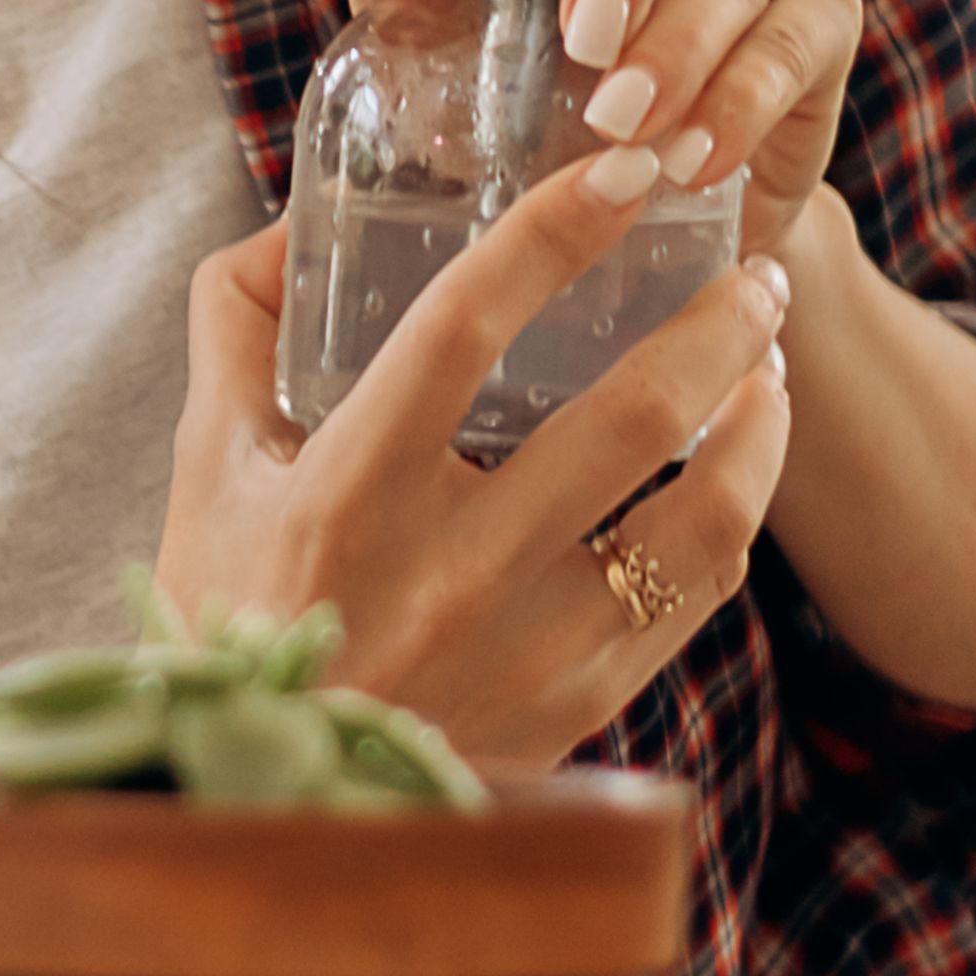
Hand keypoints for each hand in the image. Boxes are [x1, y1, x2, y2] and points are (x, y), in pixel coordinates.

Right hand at [157, 133, 795, 777]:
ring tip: (767, 358)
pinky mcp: (579, 706)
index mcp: (348, 492)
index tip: (623, 171)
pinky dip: (738, 510)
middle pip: (631, 418)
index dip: (553, 234)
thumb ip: (238, 326)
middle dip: (718, 322)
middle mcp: (449, 574)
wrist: (262, 805)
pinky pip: (697, 594)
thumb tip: (295, 220)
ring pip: (701, 519)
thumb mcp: (208, 466)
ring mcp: (526, 651)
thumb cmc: (232, 612)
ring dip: (758, 420)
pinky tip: (742, 460)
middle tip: (755, 266)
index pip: (464, 327)